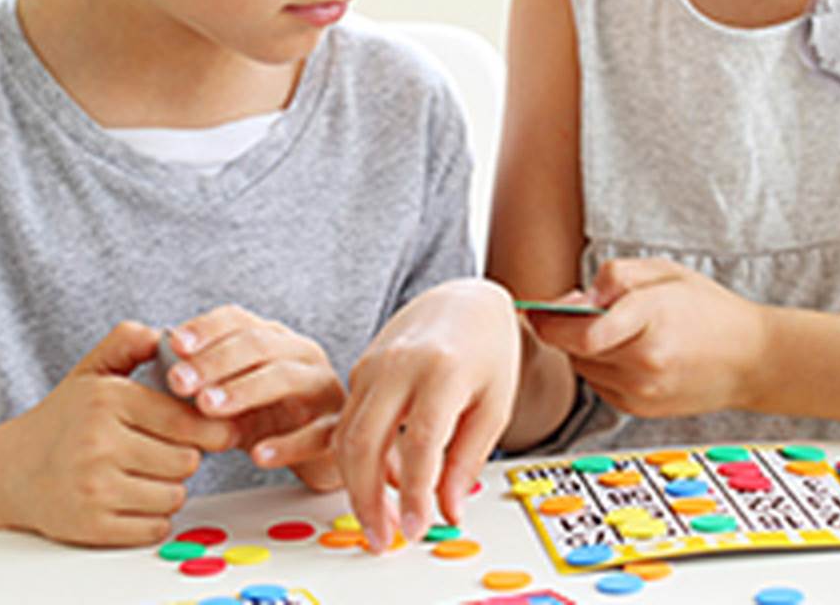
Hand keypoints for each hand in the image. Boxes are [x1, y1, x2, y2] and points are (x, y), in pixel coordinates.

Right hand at [0, 321, 237, 546]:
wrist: (11, 471)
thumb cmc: (63, 421)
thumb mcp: (91, 371)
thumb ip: (128, 342)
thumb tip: (166, 335)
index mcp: (107, 400)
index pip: (185, 420)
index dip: (208, 428)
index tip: (217, 431)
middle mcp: (100, 443)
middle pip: (186, 461)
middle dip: (183, 458)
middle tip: (163, 452)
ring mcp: (95, 487)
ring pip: (174, 496)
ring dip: (168, 489)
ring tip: (144, 475)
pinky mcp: (92, 525)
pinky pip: (154, 527)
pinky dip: (152, 518)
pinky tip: (132, 500)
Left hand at [165, 306, 346, 491]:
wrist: (320, 455)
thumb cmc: (271, 419)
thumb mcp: (233, 399)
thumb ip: (204, 384)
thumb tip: (162, 371)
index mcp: (274, 339)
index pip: (238, 320)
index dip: (206, 329)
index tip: (175, 344)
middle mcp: (301, 355)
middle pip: (258, 344)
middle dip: (214, 361)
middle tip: (180, 382)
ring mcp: (323, 389)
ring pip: (286, 378)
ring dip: (243, 390)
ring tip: (208, 407)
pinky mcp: (337, 427)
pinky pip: (315, 433)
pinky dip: (286, 444)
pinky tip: (259, 454)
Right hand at [335, 279, 518, 551]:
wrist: (463, 300)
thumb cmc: (487, 349)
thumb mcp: (494, 405)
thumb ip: (467, 460)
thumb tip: (448, 511)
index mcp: (443, 370)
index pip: (420, 442)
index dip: (414, 492)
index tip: (416, 528)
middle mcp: (399, 365)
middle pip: (366, 442)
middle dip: (367, 500)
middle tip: (382, 539)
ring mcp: (372, 364)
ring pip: (345, 436)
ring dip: (354, 487)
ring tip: (377, 522)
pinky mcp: (359, 369)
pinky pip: (346, 423)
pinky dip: (354, 461)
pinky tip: (375, 486)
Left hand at [528, 259, 767, 417]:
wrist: (753, 360)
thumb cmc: (710, 309)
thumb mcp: (665, 272)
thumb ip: (616, 277)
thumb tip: (575, 299)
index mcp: (651, 319)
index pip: (580, 330)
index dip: (549, 319)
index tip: (536, 309)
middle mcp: (644, 362)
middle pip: (574, 349)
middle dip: (563, 329)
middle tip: (572, 311)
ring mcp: (642, 391)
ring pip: (583, 367)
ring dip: (583, 348)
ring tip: (612, 330)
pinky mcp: (640, 409)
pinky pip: (599, 384)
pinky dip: (600, 367)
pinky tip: (626, 352)